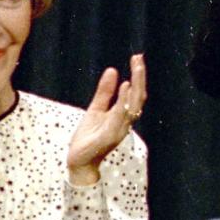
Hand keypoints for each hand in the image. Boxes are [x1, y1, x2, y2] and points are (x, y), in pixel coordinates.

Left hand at [67, 54, 146, 184]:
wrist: (79, 160)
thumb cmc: (89, 137)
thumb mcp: (95, 109)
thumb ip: (104, 92)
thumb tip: (113, 70)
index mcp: (123, 116)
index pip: (135, 94)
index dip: (138, 77)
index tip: (137, 58)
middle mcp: (125, 122)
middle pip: (138, 98)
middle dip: (140, 78)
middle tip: (139, 59)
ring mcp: (119, 129)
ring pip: (133, 105)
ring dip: (136, 86)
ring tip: (136, 68)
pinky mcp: (109, 136)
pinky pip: (120, 116)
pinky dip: (124, 101)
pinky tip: (124, 87)